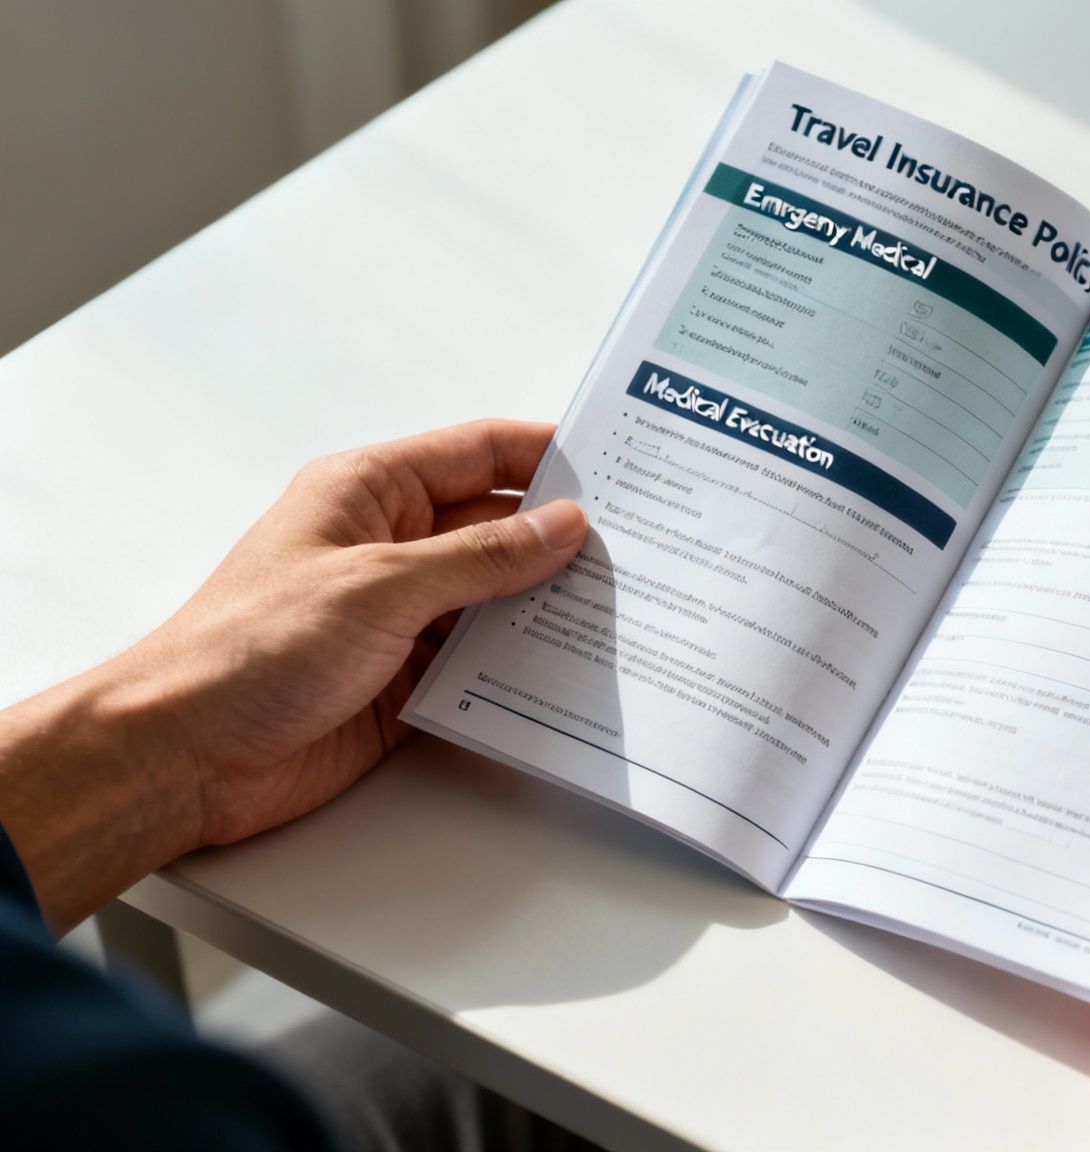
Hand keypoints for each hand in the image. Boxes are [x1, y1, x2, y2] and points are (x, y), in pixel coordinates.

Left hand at [0, 420, 585, 930]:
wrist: (184, 755)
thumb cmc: (248, 649)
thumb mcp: (380, 586)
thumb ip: (481, 557)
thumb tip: (563, 527)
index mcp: (370, 492)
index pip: (481, 452)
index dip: (552, 454)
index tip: (623, 464)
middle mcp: (390, 546)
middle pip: (500, 526)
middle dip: (566, 538)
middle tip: (647, 547)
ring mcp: (400, 615)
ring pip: (499, 598)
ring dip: (552, 607)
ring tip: (630, 609)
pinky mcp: (406, 680)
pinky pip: (484, 663)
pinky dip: (526, 666)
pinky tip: (575, 670)